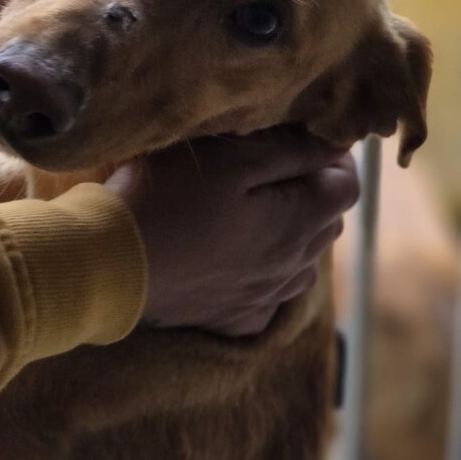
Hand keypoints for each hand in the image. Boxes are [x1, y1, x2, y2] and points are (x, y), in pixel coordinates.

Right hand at [104, 128, 358, 337]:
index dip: (332, 158)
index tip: (304, 141)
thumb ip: (292, 150)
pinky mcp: (235, 318)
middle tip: (273, 168)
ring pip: (301, 261)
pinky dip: (264, 274)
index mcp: (299, 221)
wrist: (112, 264)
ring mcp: (265, 297)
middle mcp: (293, 265)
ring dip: (291, 234)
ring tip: (254, 212)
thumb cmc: (169, 198)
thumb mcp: (231, 156)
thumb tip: (336, 147)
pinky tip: (236, 258)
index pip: (347, 186)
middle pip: (327, 223)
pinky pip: (269, 296)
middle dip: (312, 192)